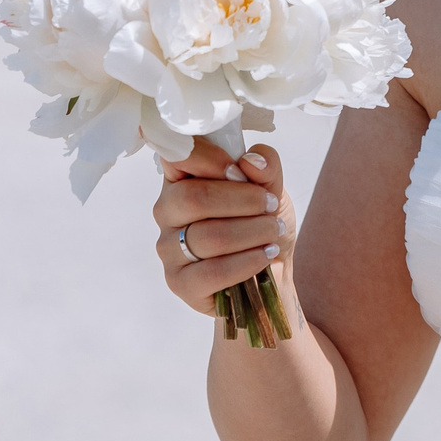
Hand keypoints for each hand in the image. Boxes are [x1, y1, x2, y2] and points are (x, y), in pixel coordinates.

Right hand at [153, 137, 292, 317]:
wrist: (272, 270)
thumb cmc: (260, 222)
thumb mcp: (271, 186)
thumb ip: (266, 166)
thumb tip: (251, 162)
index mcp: (180, 179)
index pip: (178, 157)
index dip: (211, 160)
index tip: (242, 171)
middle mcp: (167, 212)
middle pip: (193, 198)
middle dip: (242, 200)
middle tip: (270, 205)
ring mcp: (169, 249)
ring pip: (208, 236)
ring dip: (252, 231)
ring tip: (273, 230)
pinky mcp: (180, 283)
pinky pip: (212, 272)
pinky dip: (247, 261)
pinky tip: (264, 255)